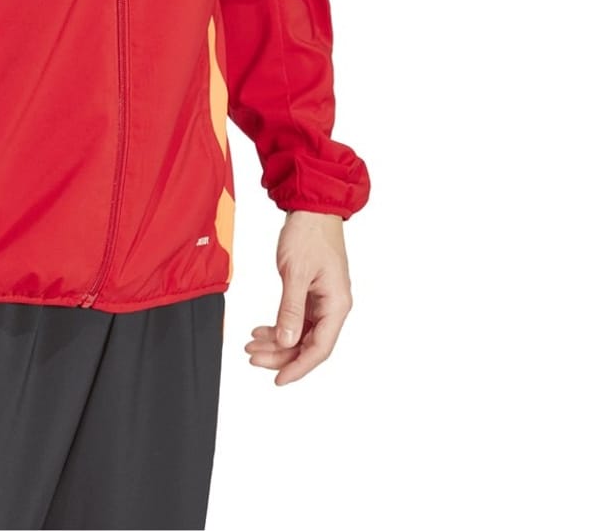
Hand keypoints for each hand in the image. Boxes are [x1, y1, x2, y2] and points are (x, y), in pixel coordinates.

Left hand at [244, 210, 351, 385]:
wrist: (311, 208)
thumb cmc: (309, 234)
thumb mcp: (296, 272)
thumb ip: (290, 309)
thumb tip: (287, 341)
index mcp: (337, 305)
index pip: (319, 348)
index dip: (298, 367)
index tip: (278, 379)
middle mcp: (333, 307)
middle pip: (308, 344)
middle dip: (280, 354)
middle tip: (253, 357)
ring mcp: (323, 300)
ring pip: (300, 333)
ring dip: (277, 341)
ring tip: (251, 344)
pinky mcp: (312, 293)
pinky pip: (296, 318)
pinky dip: (279, 325)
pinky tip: (261, 329)